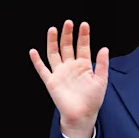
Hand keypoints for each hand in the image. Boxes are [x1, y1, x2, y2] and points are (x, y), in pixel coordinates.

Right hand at [29, 20, 108, 137]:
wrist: (82, 114)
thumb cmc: (93, 98)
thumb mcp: (102, 80)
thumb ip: (102, 64)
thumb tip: (104, 48)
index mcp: (84, 65)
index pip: (83, 46)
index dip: (83, 36)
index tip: (84, 24)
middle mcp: (71, 66)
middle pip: (67, 47)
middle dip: (67, 35)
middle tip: (68, 23)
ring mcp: (60, 73)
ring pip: (54, 54)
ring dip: (53, 42)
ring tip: (53, 30)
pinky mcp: (51, 81)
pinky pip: (42, 69)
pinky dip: (37, 61)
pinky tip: (33, 51)